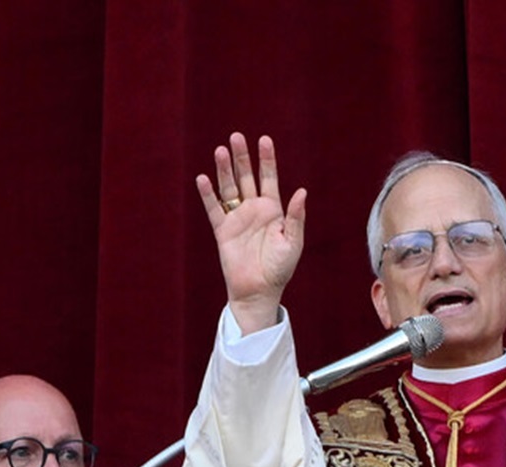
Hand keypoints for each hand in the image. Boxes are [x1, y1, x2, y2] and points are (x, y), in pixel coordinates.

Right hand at [195, 133, 306, 334]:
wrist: (260, 290)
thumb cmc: (280, 269)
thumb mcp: (293, 242)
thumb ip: (295, 217)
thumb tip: (301, 192)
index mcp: (273, 210)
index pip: (269, 178)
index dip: (267, 160)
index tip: (264, 140)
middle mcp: (254, 210)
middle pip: (247, 177)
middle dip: (242, 157)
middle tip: (236, 137)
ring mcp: (237, 218)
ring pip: (229, 188)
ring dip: (224, 170)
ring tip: (220, 151)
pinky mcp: (223, 230)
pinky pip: (214, 209)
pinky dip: (208, 195)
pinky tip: (204, 178)